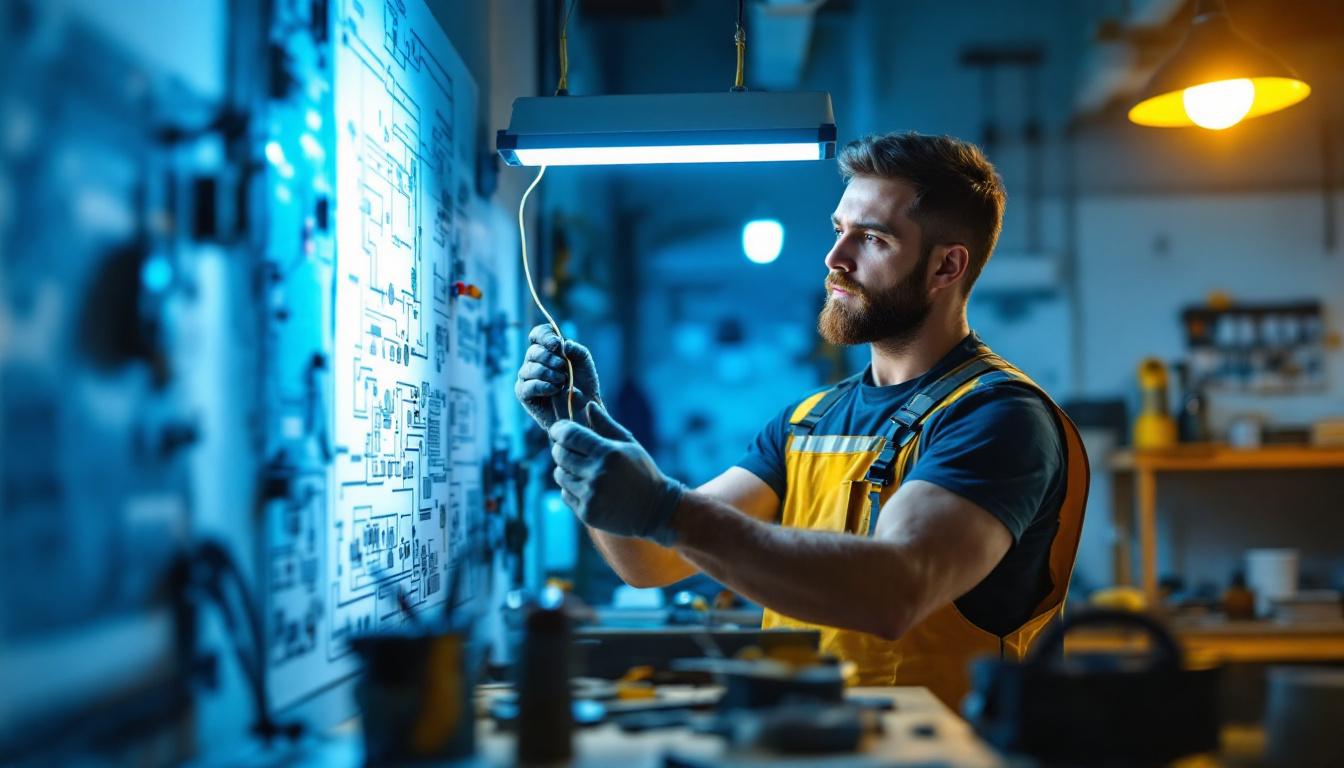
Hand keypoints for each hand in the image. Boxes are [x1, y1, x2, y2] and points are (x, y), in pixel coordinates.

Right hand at [515, 323, 601, 430]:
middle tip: (563, 367)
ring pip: (530, 368)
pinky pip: (528, 386)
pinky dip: (544, 386)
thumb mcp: (584, 363)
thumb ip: (576, 350)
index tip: (557, 344)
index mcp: (547, 350)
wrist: (584, 410)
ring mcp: (527, 377)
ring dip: (548, 373)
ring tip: (563, 381)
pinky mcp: (524, 394)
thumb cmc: (583, 384)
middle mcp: (534, 361)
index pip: (538, 334)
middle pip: (533, 351)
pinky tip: (555, 389)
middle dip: (549, 358)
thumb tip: (563, 343)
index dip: (545, 336)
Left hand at [548, 402, 685, 545]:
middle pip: (559, 454)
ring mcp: (591, 494)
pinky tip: (589, 488)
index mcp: (608, 453)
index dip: (559, 430)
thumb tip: (588, 405)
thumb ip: (606, 424)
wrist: (655, 510)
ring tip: (584, 471)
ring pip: (559, 475)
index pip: (569, 435)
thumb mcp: (628, 444)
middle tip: (571, 450)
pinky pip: (565, 494)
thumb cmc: (642, 472)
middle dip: (561, 449)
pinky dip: (571, 489)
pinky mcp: (586, 512)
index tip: (559, 430)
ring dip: (566, 470)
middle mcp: (597, 473)